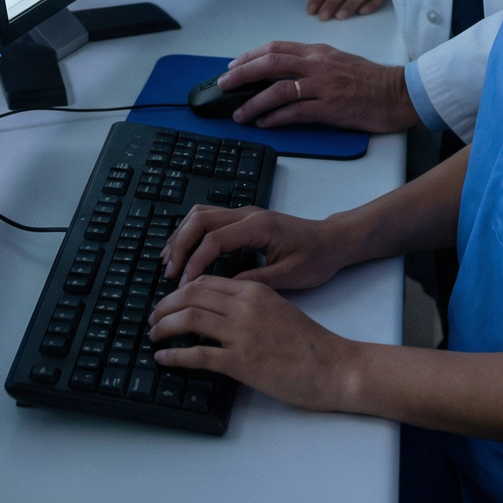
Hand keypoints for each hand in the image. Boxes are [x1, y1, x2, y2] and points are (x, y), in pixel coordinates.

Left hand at [148, 276, 353, 411]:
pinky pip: (199, 354)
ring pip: (190, 319)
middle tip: (153, 318)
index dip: (181, 290)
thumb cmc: (310, 343)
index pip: (206, 281)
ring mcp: (243, 333)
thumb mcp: (279, 308)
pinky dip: (175, 355)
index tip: (169, 302)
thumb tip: (222, 312)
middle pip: (192, 295)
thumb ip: (251, 304)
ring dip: (164, 326)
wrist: (334, 366)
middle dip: (165, 306)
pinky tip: (164, 358)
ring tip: (153, 335)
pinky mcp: (242, 362)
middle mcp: (245, 306)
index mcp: (254, 290)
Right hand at [161, 205, 350, 289]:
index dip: (195, 262)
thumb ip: (256, 280)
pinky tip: (185, 253)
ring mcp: (244, 214)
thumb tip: (223, 288)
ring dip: (182, 236)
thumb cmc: (316, 259)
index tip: (184, 285)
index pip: (215, 239)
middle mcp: (247, 214)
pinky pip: (209, 219)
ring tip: (169, 262)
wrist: (333, 241)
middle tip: (170, 273)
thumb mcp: (290, 276)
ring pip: (201, 215)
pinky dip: (192, 234)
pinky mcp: (244, 220)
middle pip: (200, 219)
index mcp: (259, 227)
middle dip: (181, 245)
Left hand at [220, 41, 418, 133]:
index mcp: (318, 52)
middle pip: (270, 63)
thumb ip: (313, 64)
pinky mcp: (331, 107)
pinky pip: (296, 112)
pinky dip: (275, 117)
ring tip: (239, 113)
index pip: (276, 48)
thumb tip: (286, 73)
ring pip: (278, 89)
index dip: (250, 56)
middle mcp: (317, 64)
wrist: (399, 93)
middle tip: (223, 84)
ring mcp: (323, 85)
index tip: (233, 65)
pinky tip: (263, 123)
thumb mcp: (338, 61)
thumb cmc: (372, 80)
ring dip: (254, 102)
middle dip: (242, 73)